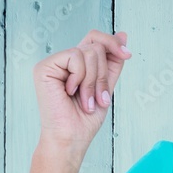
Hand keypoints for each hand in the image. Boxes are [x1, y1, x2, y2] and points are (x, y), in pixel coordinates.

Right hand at [32, 29, 131, 147]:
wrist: (72, 138)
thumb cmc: (86, 118)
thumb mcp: (107, 85)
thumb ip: (113, 62)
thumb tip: (122, 34)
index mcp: (77, 65)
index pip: (96, 39)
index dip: (113, 43)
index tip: (127, 54)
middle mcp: (64, 61)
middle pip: (96, 46)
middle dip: (104, 74)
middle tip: (99, 98)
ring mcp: (53, 63)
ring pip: (88, 52)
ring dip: (94, 81)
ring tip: (86, 100)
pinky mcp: (45, 67)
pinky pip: (75, 57)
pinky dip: (81, 78)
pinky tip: (71, 92)